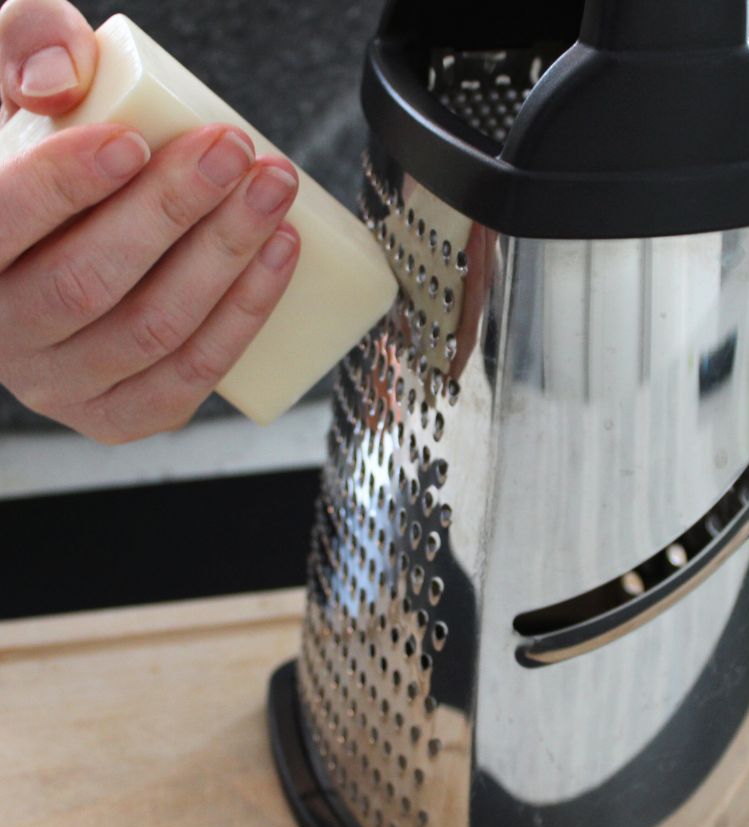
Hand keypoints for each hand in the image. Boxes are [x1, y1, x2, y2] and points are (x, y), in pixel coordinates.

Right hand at [0, 0, 300, 442]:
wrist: (63, 249)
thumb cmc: (40, 167)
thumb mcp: (12, 91)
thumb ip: (24, 47)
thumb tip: (62, 79)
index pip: (2, 222)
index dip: (66, 184)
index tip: (135, 141)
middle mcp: (4, 335)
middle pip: (90, 283)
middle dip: (174, 212)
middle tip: (234, 152)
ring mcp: (61, 387)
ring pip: (152, 331)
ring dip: (226, 260)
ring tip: (273, 194)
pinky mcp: (120, 415)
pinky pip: (189, 377)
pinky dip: (243, 317)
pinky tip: (279, 256)